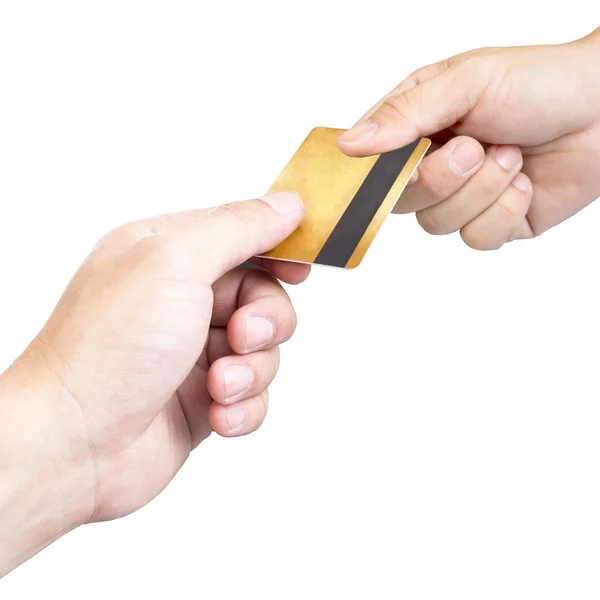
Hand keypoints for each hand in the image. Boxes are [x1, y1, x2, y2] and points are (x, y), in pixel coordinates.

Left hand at [0, 192, 306, 574]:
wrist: (71, 446)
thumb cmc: (107, 350)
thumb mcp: (176, 264)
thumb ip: (238, 229)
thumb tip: (287, 205)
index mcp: (167, 253)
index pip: (241, 234)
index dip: (278, 248)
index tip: (301, 268)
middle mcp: (180, 298)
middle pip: (262, 294)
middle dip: (265, 321)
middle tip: (242, 338)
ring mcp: (192, 350)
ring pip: (264, 349)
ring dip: (252, 371)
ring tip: (219, 387)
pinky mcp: (203, 397)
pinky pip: (254, 394)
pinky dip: (244, 407)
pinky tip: (217, 415)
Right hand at [338, 28, 599, 248]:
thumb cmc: (539, 81)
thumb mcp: (465, 83)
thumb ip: (405, 115)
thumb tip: (349, 144)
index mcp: (417, 126)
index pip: (372, 163)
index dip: (376, 175)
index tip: (398, 168)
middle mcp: (434, 164)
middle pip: (402, 201)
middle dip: (443, 178)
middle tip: (476, 147)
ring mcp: (462, 197)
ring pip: (438, 224)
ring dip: (481, 192)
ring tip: (511, 156)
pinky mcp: (493, 223)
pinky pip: (477, 239)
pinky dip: (504, 213)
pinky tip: (524, 184)